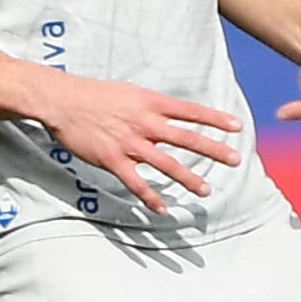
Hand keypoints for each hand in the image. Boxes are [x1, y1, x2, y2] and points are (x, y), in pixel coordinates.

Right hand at [33, 72, 243, 212]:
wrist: (63, 101)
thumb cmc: (93, 94)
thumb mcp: (128, 92)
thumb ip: (150, 105)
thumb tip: (167, 113)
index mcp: (150, 103)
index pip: (191, 112)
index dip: (216, 119)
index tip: (237, 127)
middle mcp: (145, 123)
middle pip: (187, 139)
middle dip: (214, 150)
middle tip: (235, 160)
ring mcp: (130, 143)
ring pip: (166, 164)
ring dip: (188, 179)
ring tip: (206, 190)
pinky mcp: (112, 160)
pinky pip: (136, 183)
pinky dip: (150, 198)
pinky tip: (162, 209)